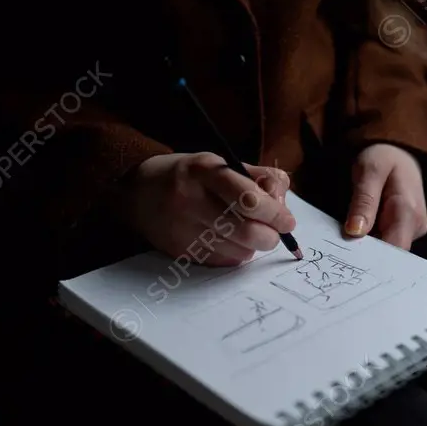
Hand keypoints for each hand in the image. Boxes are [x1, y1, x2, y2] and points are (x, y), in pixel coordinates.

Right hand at [118, 152, 294, 265]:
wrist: (139, 193)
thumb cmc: (191, 176)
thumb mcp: (222, 163)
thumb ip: (260, 177)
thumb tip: (283, 204)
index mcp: (204, 171)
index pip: (249, 198)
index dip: (275, 213)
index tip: (287, 221)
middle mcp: (190, 200)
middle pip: (247, 232)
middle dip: (270, 236)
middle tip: (275, 233)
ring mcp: (183, 229)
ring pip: (239, 251)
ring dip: (252, 245)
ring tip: (244, 230)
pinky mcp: (180, 252)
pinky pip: (224, 262)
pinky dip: (235, 254)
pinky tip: (226, 240)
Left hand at [344, 143, 426, 249]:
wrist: (400, 153)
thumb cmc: (384, 158)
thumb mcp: (369, 170)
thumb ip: (364, 200)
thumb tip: (355, 232)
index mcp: (408, 212)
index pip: (394, 249)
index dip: (372, 259)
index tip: (349, 258)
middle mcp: (415, 226)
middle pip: (390, 255)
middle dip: (365, 256)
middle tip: (339, 253)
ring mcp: (411, 231)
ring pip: (386, 252)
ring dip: (366, 250)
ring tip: (345, 245)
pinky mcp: (404, 232)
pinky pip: (386, 244)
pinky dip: (370, 244)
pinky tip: (355, 240)